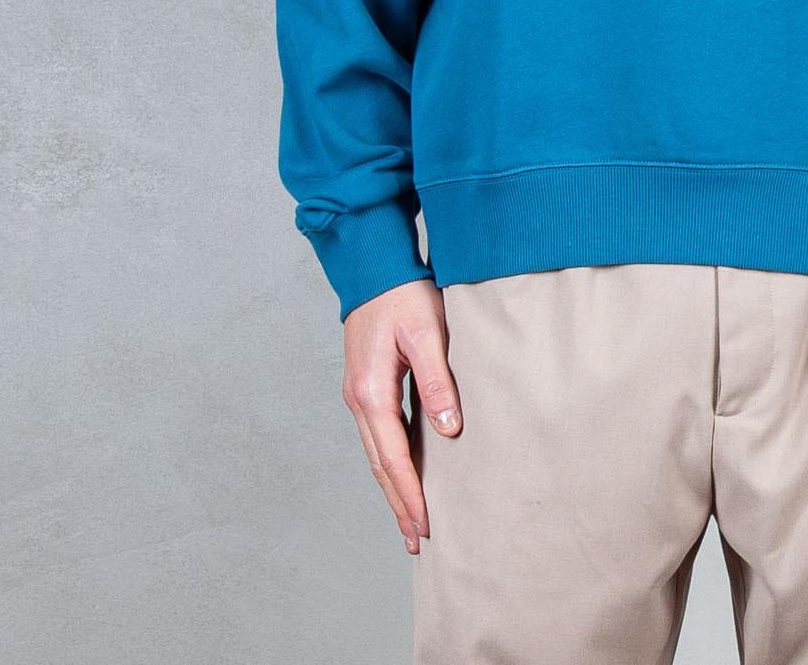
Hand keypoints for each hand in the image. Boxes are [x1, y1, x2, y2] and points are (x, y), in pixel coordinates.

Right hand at [342, 279, 462, 553]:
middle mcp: (358, 400)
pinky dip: (389, 463)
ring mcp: (358, 394)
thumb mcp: (425, 334)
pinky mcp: (366, 387)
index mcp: (371, 392)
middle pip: (379, 466)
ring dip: (392, 489)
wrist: (373, 265)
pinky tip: (403, 474)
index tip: (426, 526)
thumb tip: (448, 429)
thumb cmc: (402, 294)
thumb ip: (437, 381)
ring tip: (411, 520)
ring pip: (376, 454)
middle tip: (418, 542)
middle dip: (398, 504)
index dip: (410, 494)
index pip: (392, 458)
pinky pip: (378, 437)